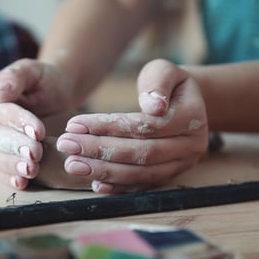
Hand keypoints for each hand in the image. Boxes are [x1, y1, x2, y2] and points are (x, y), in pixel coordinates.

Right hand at [0, 59, 74, 188]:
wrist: (55, 94)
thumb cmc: (42, 80)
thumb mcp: (31, 71)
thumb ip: (14, 77)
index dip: (16, 121)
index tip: (37, 130)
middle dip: (15, 145)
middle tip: (35, 153)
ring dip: (11, 164)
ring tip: (30, 169)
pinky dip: (9, 177)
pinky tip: (21, 182)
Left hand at [56, 59, 208, 193]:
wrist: (184, 104)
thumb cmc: (166, 84)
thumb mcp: (164, 71)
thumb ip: (158, 83)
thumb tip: (153, 106)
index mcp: (191, 117)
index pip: (144, 125)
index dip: (108, 126)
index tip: (74, 124)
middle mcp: (191, 145)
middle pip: (141, 153)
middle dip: (100, 150)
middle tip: (67, 146)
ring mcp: (182, 164)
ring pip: (142, 173)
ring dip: (105, 171)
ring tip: (73, 165)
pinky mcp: (171, 176)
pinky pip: (144, 186)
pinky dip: (120, 187)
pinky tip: (96, 185)